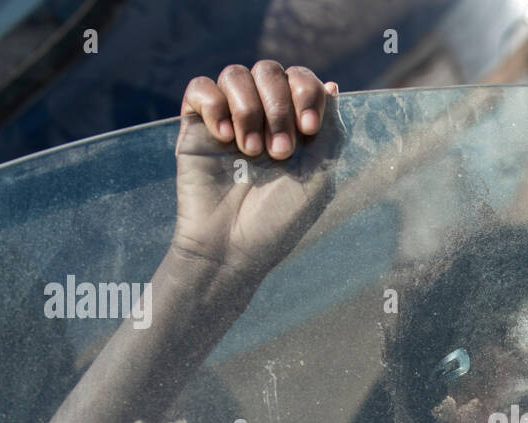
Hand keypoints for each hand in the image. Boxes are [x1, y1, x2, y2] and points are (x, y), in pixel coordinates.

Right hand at [172, 61, 344, 283]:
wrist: (232, 246)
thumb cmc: (279, 219)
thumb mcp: (320, 178)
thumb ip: (331, 131)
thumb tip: (331, 87)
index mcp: (293, 126)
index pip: (300, 79)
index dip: (306, 93)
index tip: (308, 129)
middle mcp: (261, 116)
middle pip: (269, 70)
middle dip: (279, 107)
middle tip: (278, 153)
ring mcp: (228, 119)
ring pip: (236, 74)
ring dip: (249, 110)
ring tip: (250, 152)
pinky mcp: (196, 126)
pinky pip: (201, 87)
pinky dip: (214, 105)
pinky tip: (223, 136)